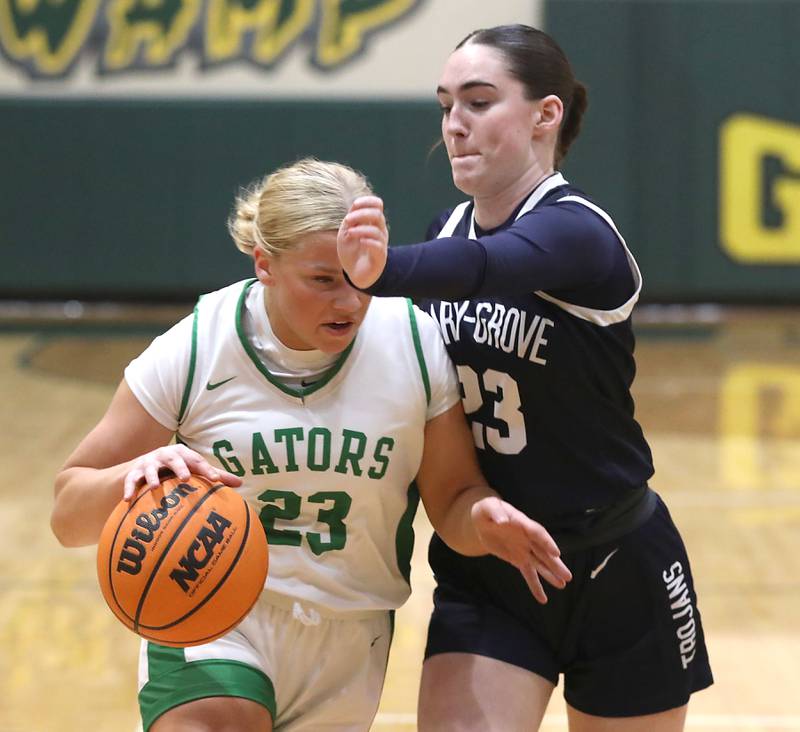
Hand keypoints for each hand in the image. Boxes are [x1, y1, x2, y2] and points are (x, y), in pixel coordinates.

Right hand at [123, 444, 241, 500]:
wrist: (144, 466)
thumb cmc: (176, 469)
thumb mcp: (193, 469)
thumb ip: (215, 475)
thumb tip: (241, 483)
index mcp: (183, 454)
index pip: (197, 461)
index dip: (207, 469)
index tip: (215, 480)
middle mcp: (165, 455)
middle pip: (174, 459)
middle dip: (180, 467)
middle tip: (186, 478)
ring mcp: (148, 463)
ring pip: (150, 468)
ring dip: (153, 476)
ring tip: (156, 486)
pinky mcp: (133, 472)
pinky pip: (130, 480)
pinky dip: (129, 489)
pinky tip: (128, 499)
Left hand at [337, 196, 388, 288]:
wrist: (355, 274)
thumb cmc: (351, 252)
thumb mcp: (346, 232)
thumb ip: (350, 220)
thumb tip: (355, 205)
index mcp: (373, 223)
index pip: (377, 205)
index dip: (368, 201)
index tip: (354, 205)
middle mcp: (380, 231)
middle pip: (378, 214)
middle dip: (361, 214)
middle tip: (347, 221)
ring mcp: (381, 244)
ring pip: (376, 230)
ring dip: (360, 229)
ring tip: (349, 233)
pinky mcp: (379, 258)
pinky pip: (378, 246)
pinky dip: (368, 241)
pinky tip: (360, 242)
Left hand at [471, 497, 571, 603]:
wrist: (483, 519)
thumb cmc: (488, 509)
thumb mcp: (489, 507)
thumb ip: (496, 513)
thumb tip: (502, 520)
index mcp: (522, 523)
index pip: (537, 532)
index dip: (547, 542)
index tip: (556, 553)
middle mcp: (527, 538)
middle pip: (543, 552)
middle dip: (555, 564)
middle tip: (567, 576)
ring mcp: (524, 549)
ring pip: (539, 564)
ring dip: (550, 575)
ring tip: (562, 585)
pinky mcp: (517, 559)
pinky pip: (528, 573)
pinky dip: (535, 586)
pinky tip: (542, 599)